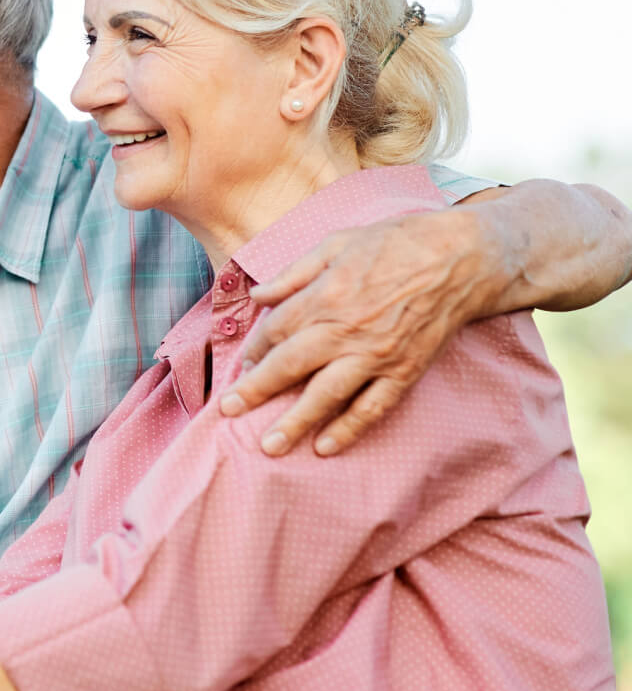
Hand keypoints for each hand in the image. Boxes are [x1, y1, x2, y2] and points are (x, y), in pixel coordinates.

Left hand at [218, 210, 495, 455]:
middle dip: (255, 391)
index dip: (254, 348)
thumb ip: (294, 273)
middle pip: (289, 366)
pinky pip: (372, 407)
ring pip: (326, 395)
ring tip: (269, 446)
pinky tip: (325, 448)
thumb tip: (257, 295)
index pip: (275, 330)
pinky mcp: (404, 371)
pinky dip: (349, 430)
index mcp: (324, 295)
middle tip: (228, 411)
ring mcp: (375, 355)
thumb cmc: (395, 243)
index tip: (244, 362)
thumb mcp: (336, 242)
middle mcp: (344, 330)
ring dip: (295, 422)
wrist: (461, 259)